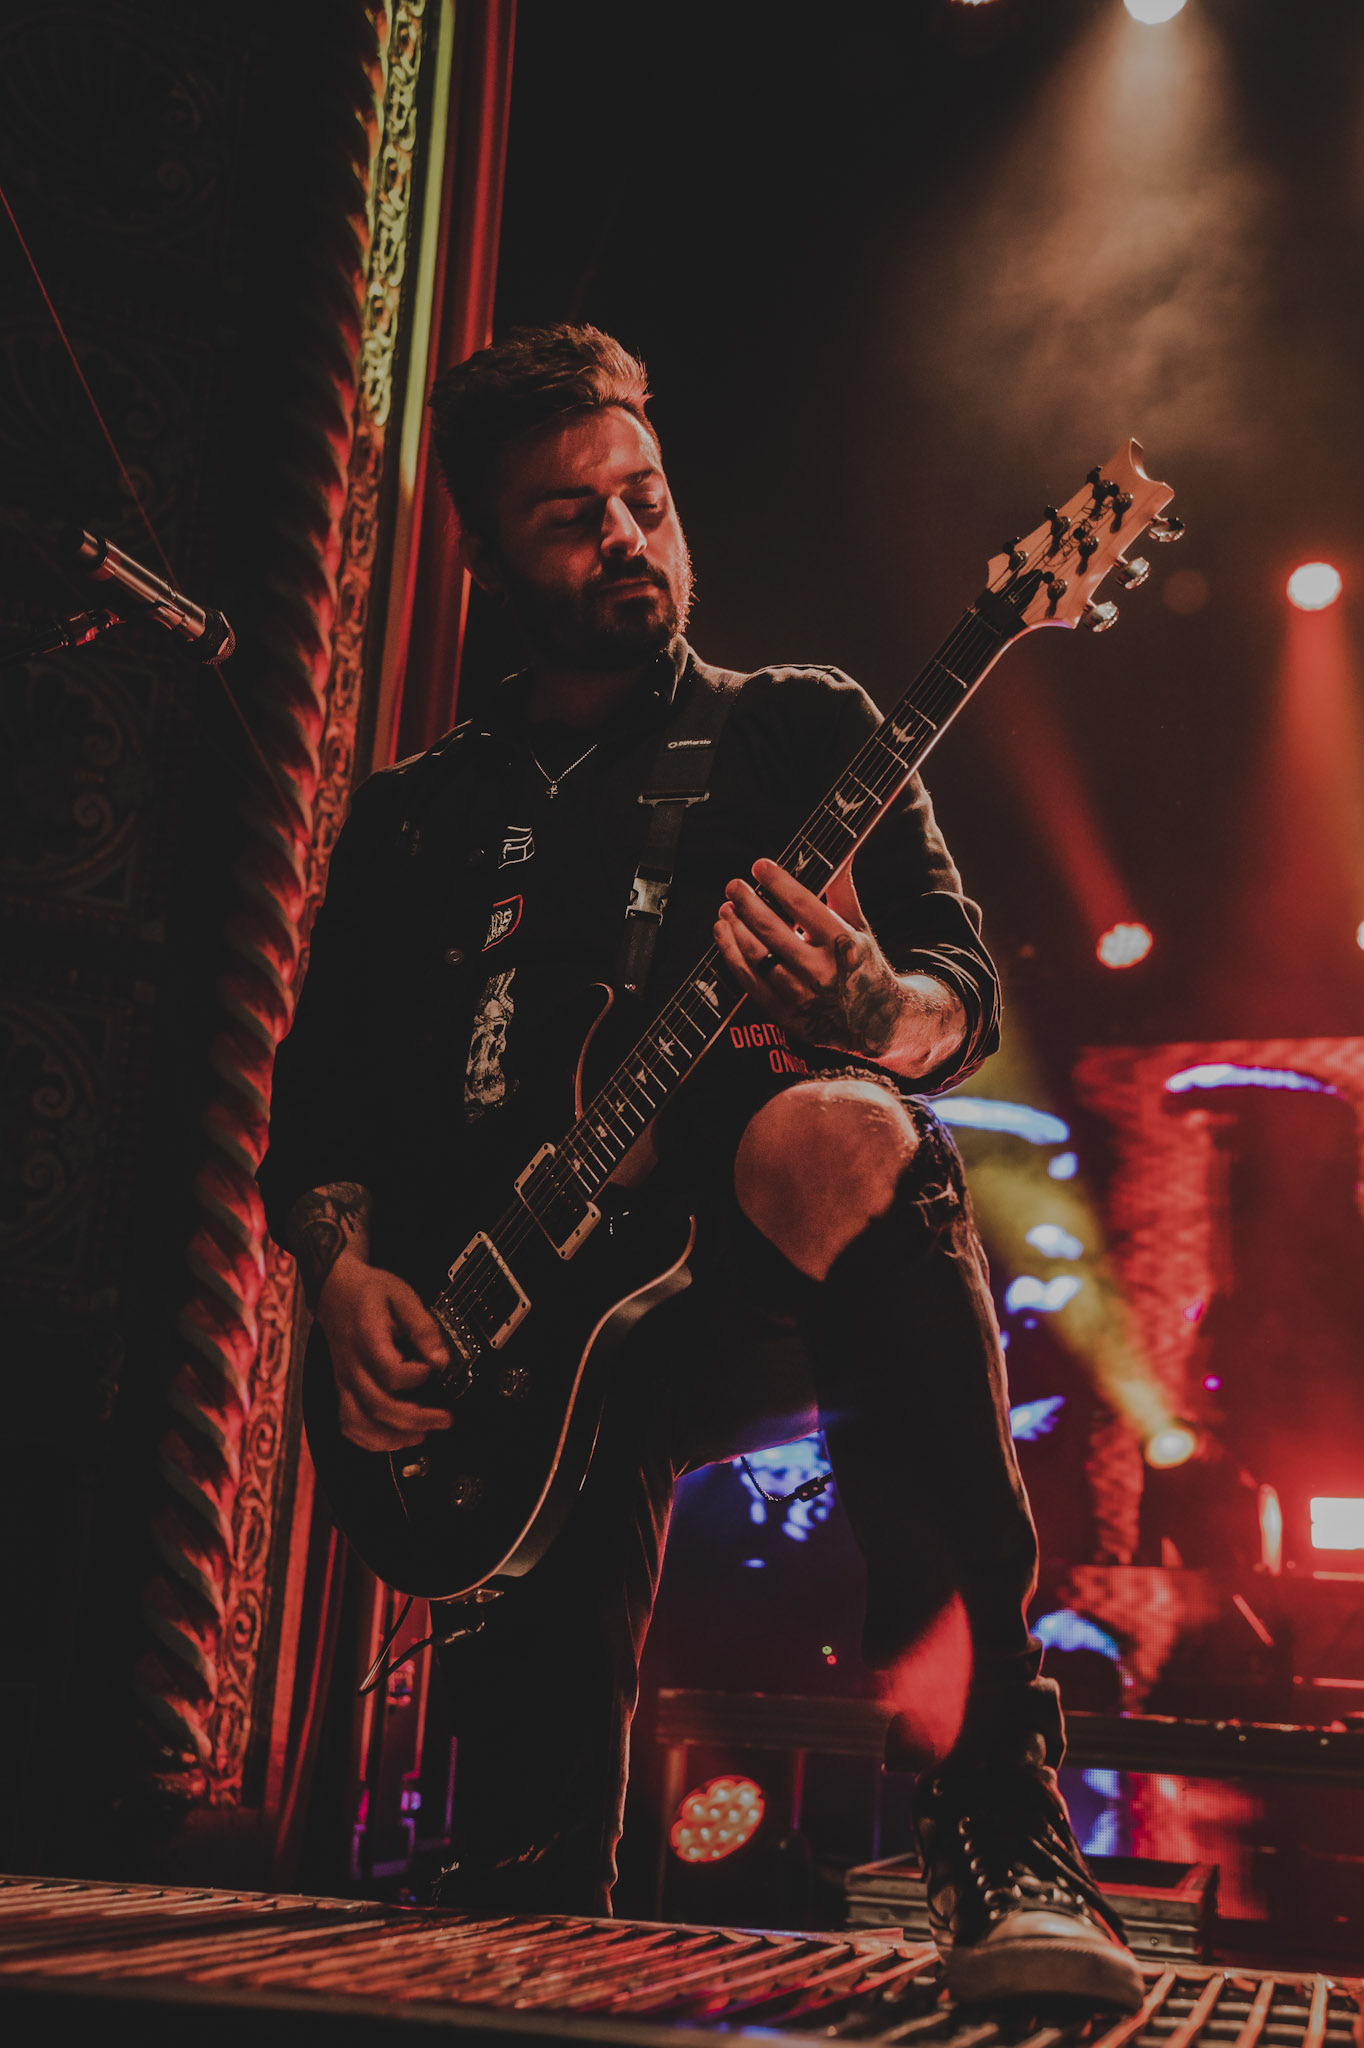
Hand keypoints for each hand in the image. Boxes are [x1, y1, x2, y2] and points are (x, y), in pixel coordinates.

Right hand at [315, 1250, 452, 1450]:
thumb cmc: (369, 1292)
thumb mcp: (402, 1295)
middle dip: (414, 1419)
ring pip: (358, 1422)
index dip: (416, 1377)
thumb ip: (423, 1327)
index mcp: (366, 1338)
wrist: (335, 1290)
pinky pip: (348, 1423)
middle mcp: (351, 1365)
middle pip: (378, 1404)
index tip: (434, 1370)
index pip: (390, 1371)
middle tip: (444, 1419)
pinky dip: (368, 1439)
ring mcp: (344, 1380)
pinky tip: (392, 1440)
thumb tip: (440, 1359)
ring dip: (390, 1437)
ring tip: (420, 1436)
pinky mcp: (342, 1388)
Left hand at [715, 858, 906, 1057]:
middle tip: (733, 885)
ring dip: (734, 928)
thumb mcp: (858, 927)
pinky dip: (731, 954)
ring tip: (726, 909)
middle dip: (746, 902)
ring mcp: (800, 995)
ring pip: (755, 955)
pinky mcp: (784, 1014)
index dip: (776, 881)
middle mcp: (820, 970)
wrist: (875, 1022)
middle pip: (771, 929)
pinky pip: (748, 980)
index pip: (802, 904)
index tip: (759, 866)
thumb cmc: (862, 965)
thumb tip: (843, 850)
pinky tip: (724, 935)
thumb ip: (842, 889)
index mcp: (842, 943)